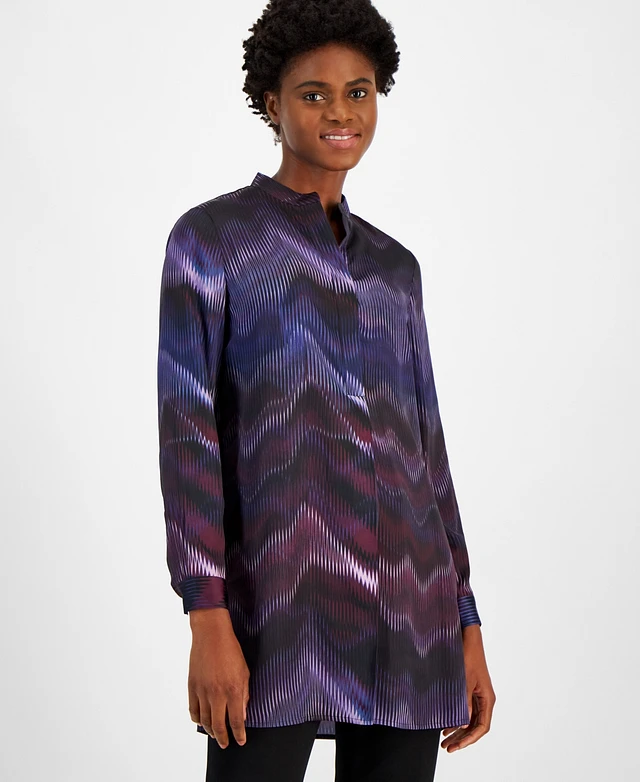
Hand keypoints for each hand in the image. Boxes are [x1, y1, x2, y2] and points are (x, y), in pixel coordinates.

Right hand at [187, 607, 250, 747]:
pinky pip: (193, 710)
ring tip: (216, 734)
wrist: (211, 634)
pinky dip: (197, 719)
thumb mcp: (244, 671)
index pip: (236, 721)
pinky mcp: (192, 687)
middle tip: (226, 743)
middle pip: (218, 726)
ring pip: (204, 720)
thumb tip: (242, 714)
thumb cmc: (230, 650)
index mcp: (233, 689)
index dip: (239, 734)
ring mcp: (202, 691)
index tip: (241, 740)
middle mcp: (216, 693)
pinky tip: (202, 721)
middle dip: (223, 738)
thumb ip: (244, 695)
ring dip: (210, 731)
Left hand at [440, 624, 494, 752]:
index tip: (456, 746)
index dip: (469, 739)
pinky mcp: (470, 690)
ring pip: (469, 720)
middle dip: (462, 738)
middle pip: (475, 726)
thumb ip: (464, 702)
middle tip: (447, 747)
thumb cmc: (468, 656)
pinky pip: (465, 710)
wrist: (467, 638)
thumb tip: (462, 723)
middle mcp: (484, 699)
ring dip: (458, 730)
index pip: (482, 727)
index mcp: (487, 698)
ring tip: (444, 740)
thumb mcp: (464, 680)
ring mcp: (477, 695)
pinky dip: (457, 719)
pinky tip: (446, 725)